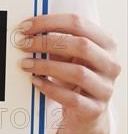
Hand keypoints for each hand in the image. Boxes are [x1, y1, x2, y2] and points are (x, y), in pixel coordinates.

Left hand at [18, 13, 120, 133]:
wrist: (86, 111)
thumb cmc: (74, 75)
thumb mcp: (68, 56)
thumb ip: (56, 43)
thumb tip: (27, 33)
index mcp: (106, 43)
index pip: (78, 23)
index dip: (49, 22)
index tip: (24, 27)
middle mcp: (110, 64)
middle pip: (81, 45)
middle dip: (46, 43)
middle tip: (23, 45)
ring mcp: (105, 87)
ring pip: (78, 73)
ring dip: (46, 66)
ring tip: (25, 64)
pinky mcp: (96, 109)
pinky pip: (72, 98)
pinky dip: (51, 89)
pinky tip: (36, 82)